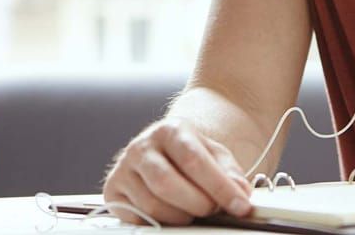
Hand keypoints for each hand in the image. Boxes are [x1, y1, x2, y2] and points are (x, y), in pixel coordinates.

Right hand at [103, 117, 253, 224]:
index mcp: (170, 130)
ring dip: (181, 216)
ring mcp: (124, 169)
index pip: (194, 160)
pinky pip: (137, 218)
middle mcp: (142, 146)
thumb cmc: (190, 154)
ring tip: (194, 211)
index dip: (220, 187)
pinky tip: (172, 213)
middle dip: (198, 204)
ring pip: (152, 205)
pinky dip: (160, 222)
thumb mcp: (214, 155)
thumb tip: (241, 193)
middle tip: (213, 210)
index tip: (241, 206)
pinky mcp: (113, 191)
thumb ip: (230, 173)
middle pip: (167, 184)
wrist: (164, 151)